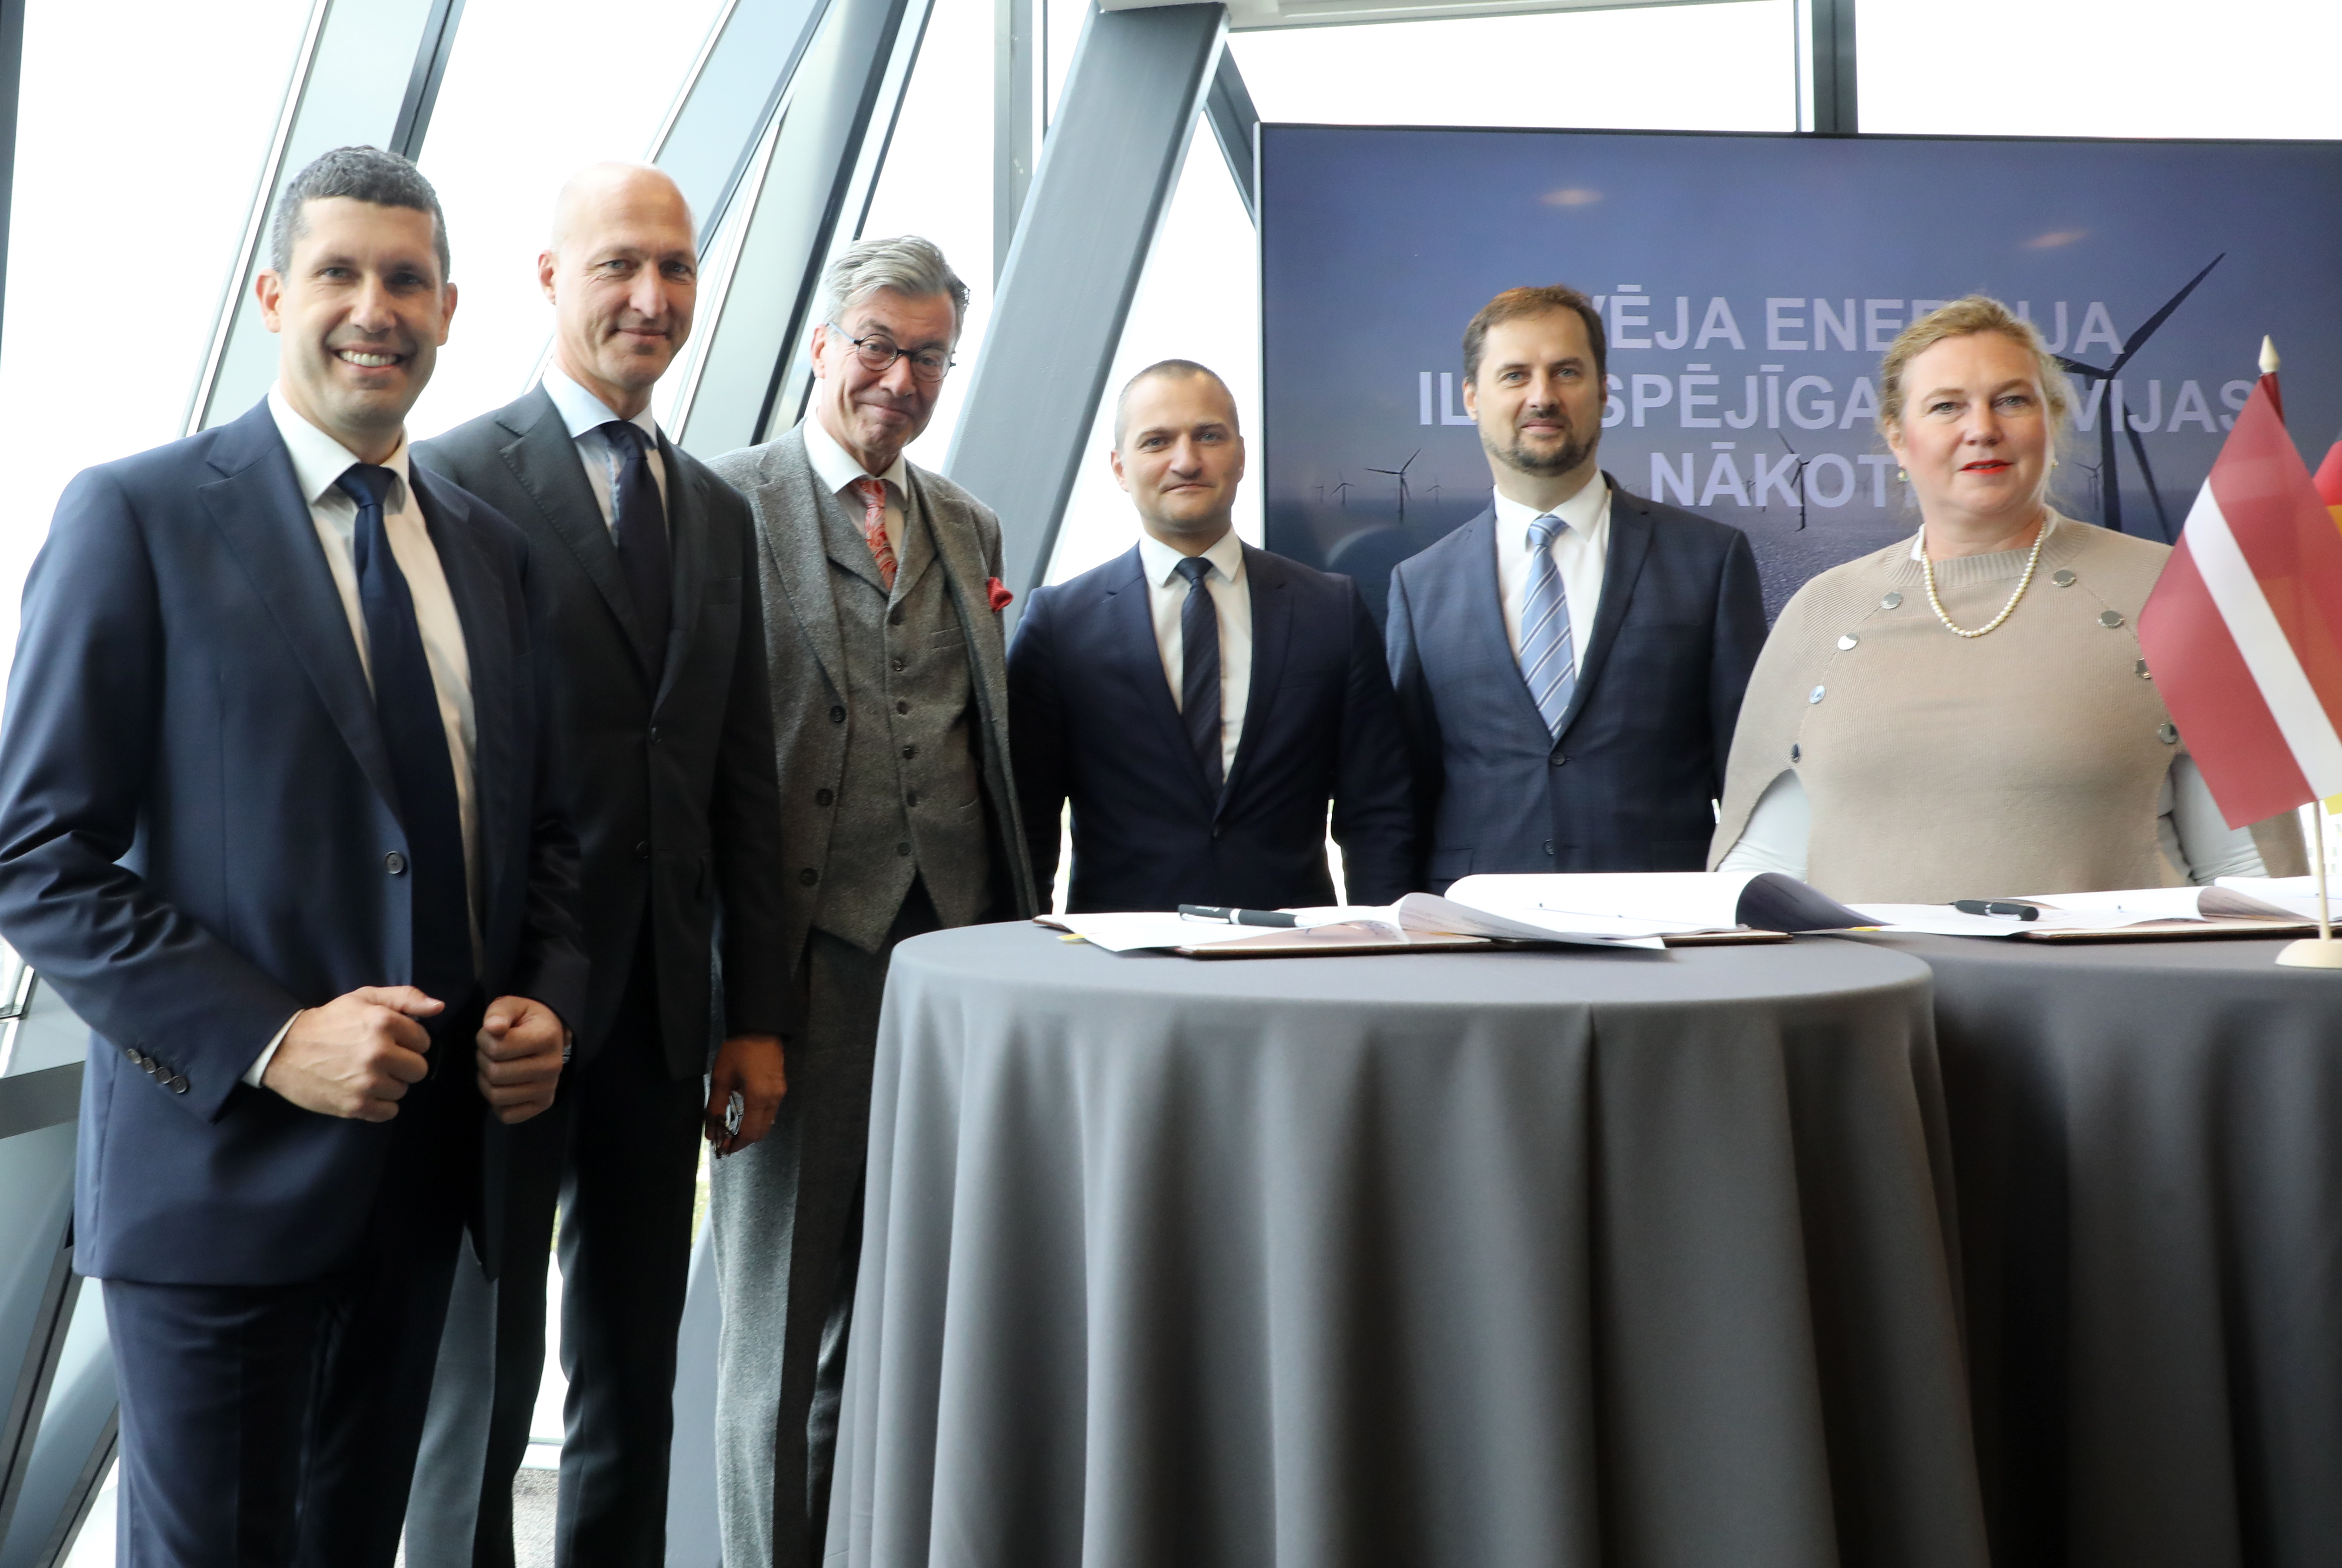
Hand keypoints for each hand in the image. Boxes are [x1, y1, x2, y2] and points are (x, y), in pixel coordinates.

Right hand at [263, 987, 440, 1120]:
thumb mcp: (364, 998)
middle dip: (403, 1065)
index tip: (391, 1041)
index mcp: (383, 1022)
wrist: (284, 1049)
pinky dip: (379, 1105)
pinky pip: (389, 1112)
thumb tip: (438, 1007)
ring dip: (390, 1085)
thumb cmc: (329, 1022)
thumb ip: (406, 998)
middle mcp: (378, 1052)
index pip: (424, 1041)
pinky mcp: (355, 1105)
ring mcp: (367, 1081)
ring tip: (366, 1073)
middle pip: (419, 1069)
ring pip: (403, 1091)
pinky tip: (363, 1091)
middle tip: (381, 1060)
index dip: (409, 1042)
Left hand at [476, 995, 566, 1124]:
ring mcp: (549, 1088)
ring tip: (495, 1066)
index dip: (484, 1039)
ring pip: (497, 1096)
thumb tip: (493, 1028)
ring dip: (486, 1081)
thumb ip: (498, 1013)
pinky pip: (507, 1115)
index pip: (497, 1049)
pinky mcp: (544, 1104)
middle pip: (495, 1074)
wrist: (551, 1034)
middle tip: (491, 1052)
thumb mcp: (512, 1006)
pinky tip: (503, 1085)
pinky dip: (497, 1103)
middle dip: (483, 1060)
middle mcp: (552, 1066)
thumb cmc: (526, 1020)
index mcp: (546, 1038)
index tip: (491, 1034)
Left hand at [705, 1032, 785, 1155]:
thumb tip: (711, 1134)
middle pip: (761, 1132)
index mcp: (758, 1097)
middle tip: (726, 1141)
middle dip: (744, 1140)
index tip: (723, 1148)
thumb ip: (714, 1107)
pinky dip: (757, 1119)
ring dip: (751, 1130)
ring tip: (733, 1128)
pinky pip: (770, 1112)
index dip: (736, 1144)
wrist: (761, 1027)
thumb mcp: (721, 1078)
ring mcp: (780, 1094)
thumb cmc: (738, 1050)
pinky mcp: (781, 1088)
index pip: (750, 1133)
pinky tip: (744, 1113)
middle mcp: (773, 1099)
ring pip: (767, 1123)